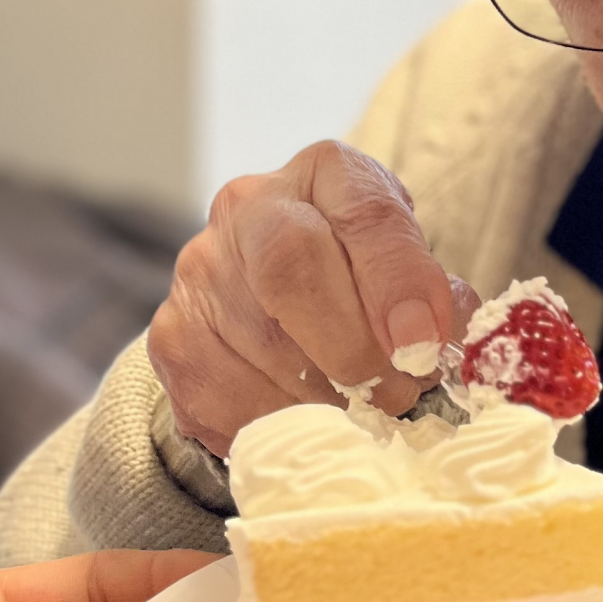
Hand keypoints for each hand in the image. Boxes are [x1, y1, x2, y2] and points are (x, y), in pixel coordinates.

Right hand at [148, 140, 480, 452]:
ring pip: (260, 347)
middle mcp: (247, 208)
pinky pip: (226, 399)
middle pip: (292, 270)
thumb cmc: (362, 280)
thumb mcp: (410, 267)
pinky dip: (280, 426)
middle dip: (356, 349)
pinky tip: (311, 423)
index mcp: (325, 174)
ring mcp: (198, 273)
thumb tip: (431, 338)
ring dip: (326, 400)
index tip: (422, 342)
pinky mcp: (171, 340)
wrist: (277, 301)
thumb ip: (430, 293)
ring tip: (363, 414)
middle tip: (397, 394)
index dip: (396, 280)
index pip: (362, 211)